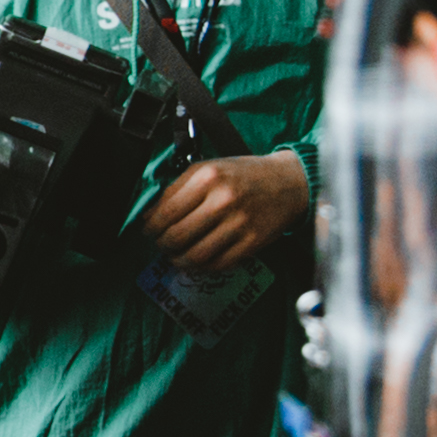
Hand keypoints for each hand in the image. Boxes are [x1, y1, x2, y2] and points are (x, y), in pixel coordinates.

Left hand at [138, 147, 308, 273]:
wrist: (288, 182)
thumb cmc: (243, 175)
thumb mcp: (208, 168)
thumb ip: (177, 189)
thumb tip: (149, 216)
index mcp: (208, 177)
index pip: (166, 212)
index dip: (151, 227)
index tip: (148, 231)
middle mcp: (223, 200)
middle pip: (177, 236)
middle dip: (163, 245)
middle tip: (161, 244)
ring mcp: (240, 223)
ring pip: (196, 255)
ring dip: (179, 261)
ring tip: (176, 256)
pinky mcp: (253, 242)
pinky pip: (219, 264)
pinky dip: (203, 267)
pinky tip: (198, 261)